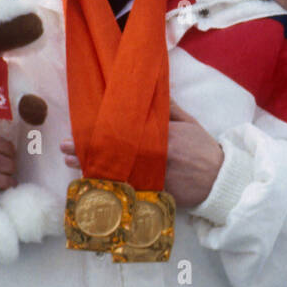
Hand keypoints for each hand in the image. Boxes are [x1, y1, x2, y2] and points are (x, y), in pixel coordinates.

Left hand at [59, 101, 223, 210]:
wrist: (221, 180)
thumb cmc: (204, 148)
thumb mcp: (189, 122)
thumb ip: (168, 108)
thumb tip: (148, 91)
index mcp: (163, 136)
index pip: (125, 132)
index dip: (100, 133)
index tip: (80, 131)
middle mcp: (156, 157)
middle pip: (116, 154)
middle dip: (88, 152)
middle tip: (64, 150)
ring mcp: (155, 178)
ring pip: (118, 173)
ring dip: (93, 170)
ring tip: (71, 166)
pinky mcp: (156, 195)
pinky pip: (128, 190)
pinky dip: (110, 187)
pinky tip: (92, 185)